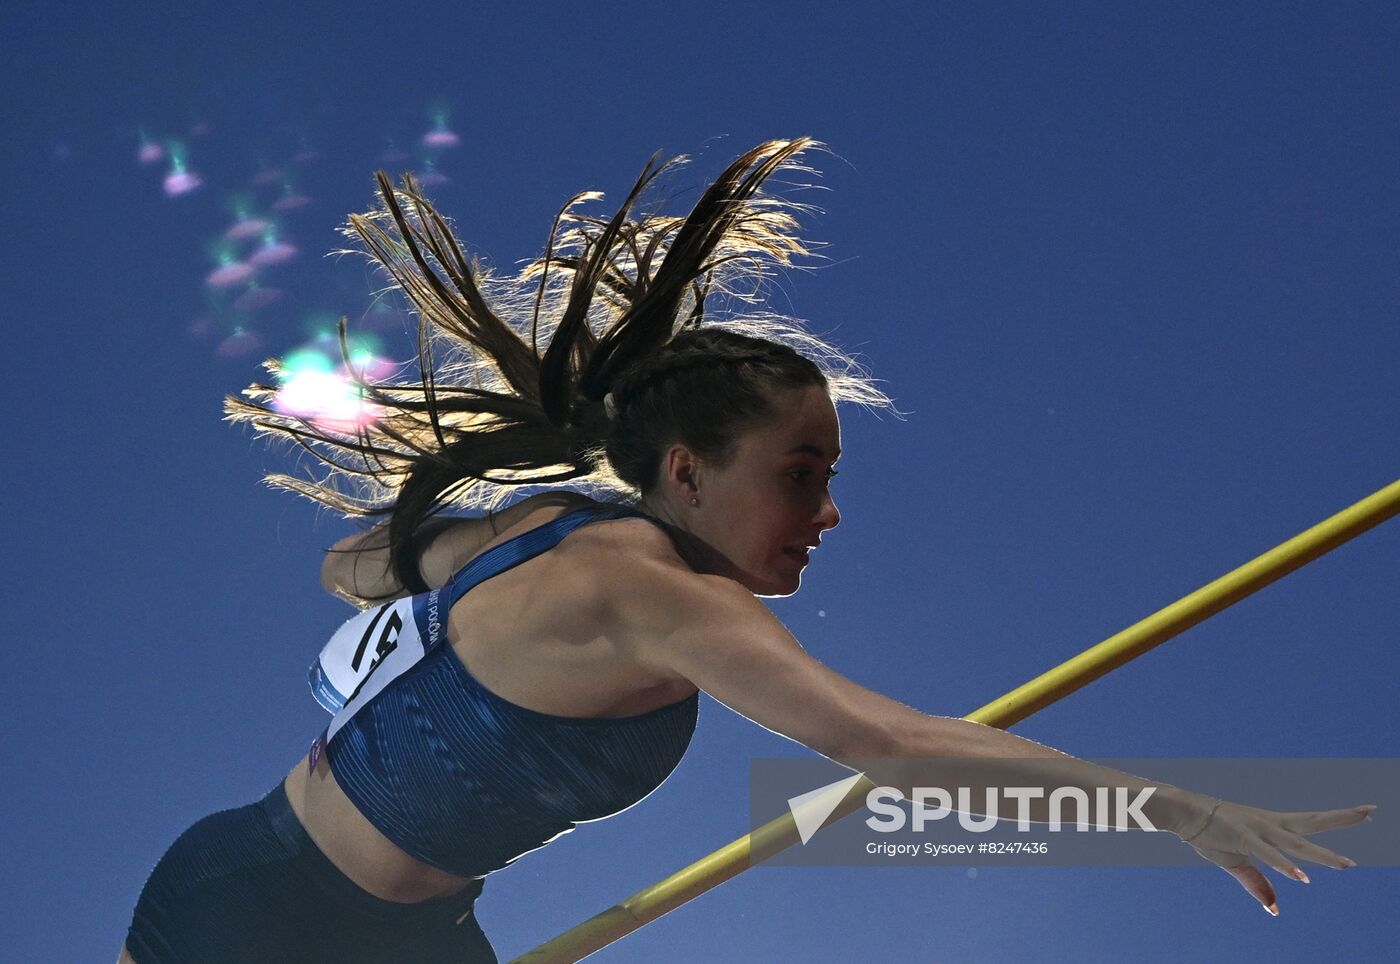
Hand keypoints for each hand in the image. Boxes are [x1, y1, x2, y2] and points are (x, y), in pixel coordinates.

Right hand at [1176, 798, 1374, 914]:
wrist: (1181, 811)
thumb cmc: (1207, 833)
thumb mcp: (1235, 862)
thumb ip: (1258, 883)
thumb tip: (1274, 909)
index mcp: (1271, 826)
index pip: (1312, 823)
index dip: (1338, 818)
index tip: (1365, 812)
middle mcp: (1270, 825)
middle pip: (1313, 822)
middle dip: (1342, 818)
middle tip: (1371, 811)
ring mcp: (1258, 830)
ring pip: (1297, 844)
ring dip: (1322, 856)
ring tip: (1347, 864)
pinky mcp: (1243, 837)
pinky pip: (1268, 855)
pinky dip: (1286, 866)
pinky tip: (1302, 877)